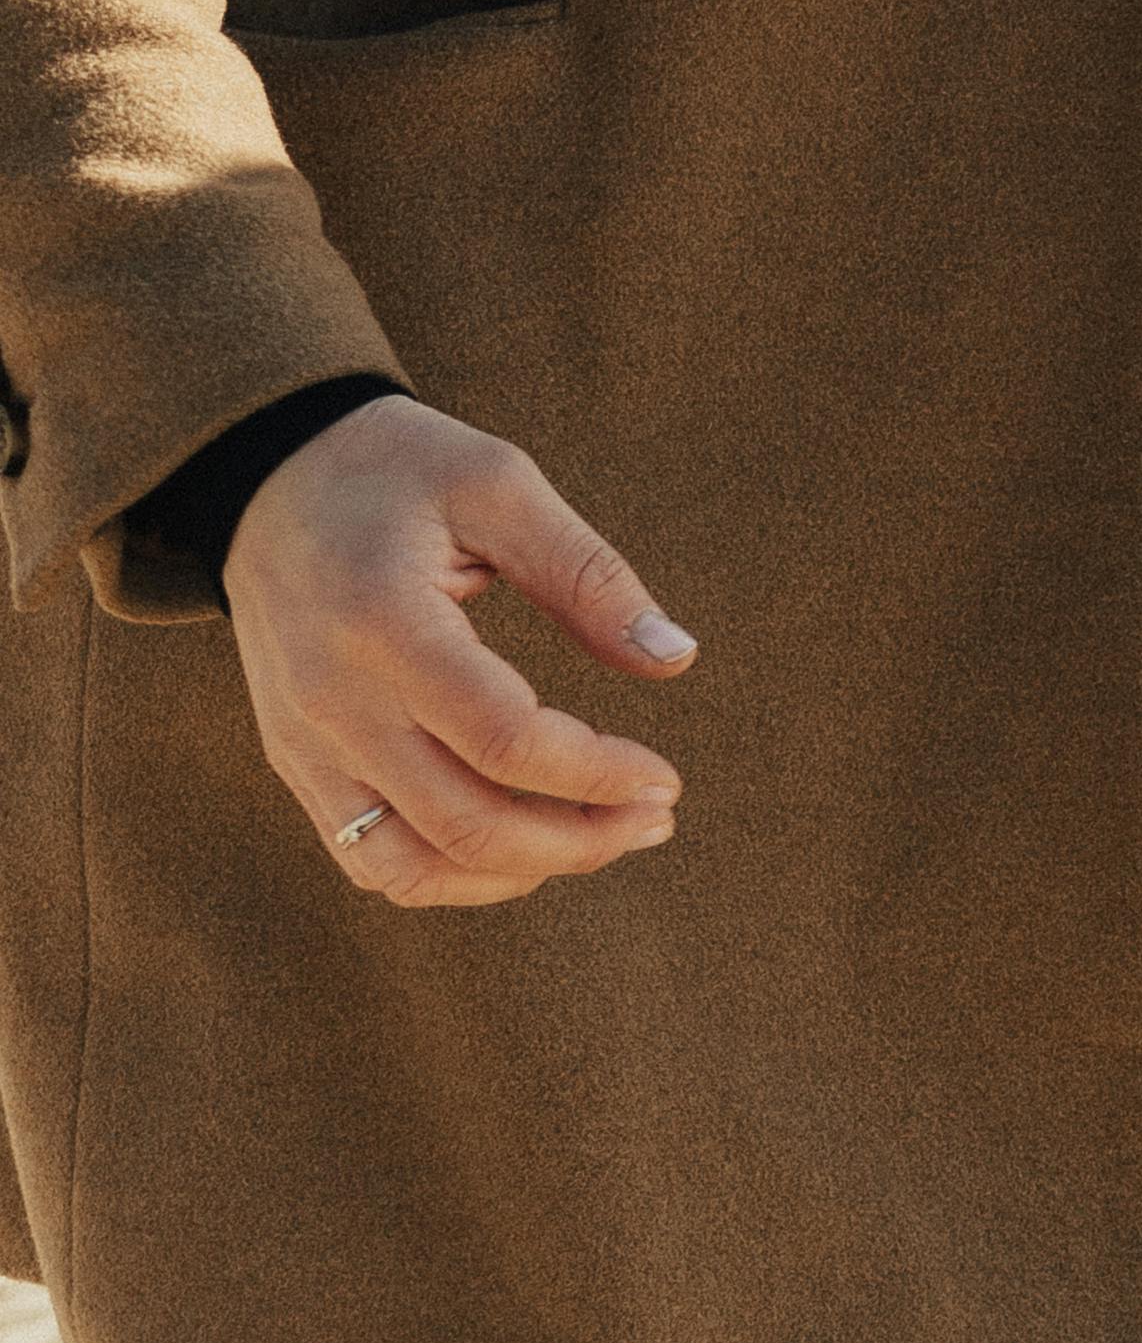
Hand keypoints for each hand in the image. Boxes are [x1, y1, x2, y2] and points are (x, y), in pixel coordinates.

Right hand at [223, 396, 696, 908]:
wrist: (263, 478)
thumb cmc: (398, 468)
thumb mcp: (500, 483)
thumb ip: (588, 573)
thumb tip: (678, 658)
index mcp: (384, 625)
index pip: (503, 740)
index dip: (596, 774)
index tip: (666, 778)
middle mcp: (332, 703)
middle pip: (464, 823)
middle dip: (577, 840)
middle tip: (657, 815)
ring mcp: (304, 744)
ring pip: (412, 866)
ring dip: (519, 872)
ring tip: (604, 838)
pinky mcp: (295, 762)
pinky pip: (368, 856)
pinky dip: (452, 873)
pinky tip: (524, 846)